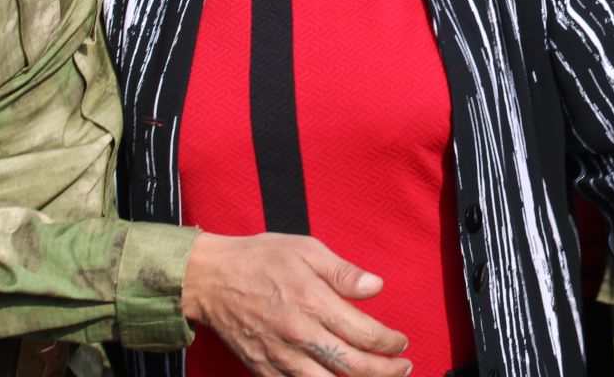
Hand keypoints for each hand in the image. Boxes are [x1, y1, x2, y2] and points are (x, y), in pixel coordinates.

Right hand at [179, 233, 409, 376]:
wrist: (211, 279)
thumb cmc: (259, 259)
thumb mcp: (306, 250)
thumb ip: (343, 272)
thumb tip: (376, 286)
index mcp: (313, 301)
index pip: (364, 333)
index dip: (389, 343)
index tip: (401, 343)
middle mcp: (299, 333)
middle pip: (353, 366)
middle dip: (386, 371)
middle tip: (402, 367)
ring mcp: (281, 356)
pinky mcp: (264, 369)